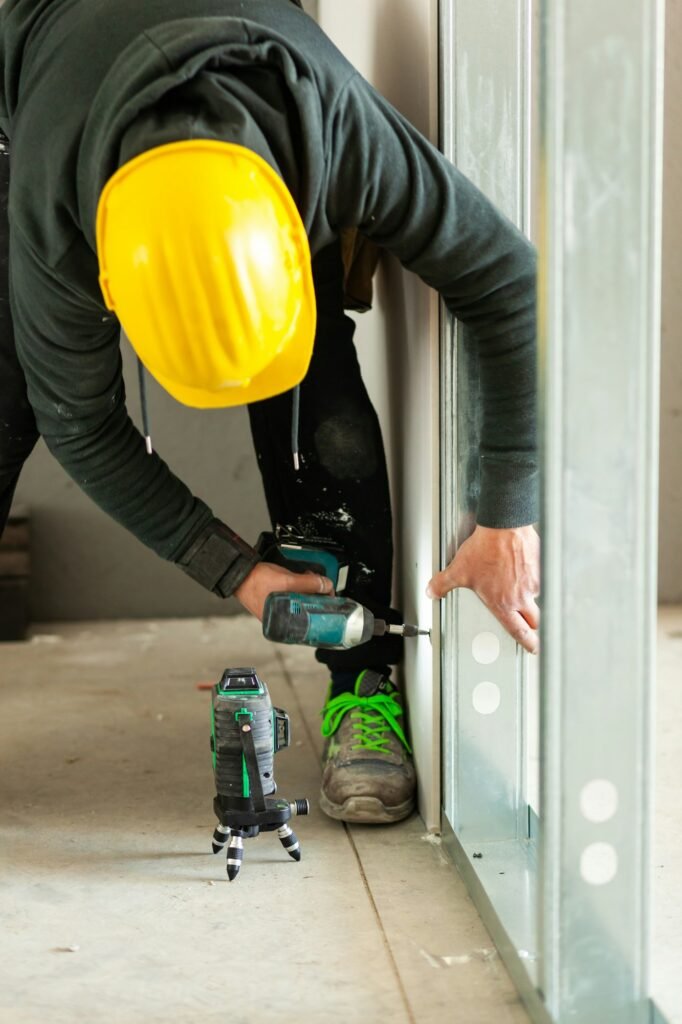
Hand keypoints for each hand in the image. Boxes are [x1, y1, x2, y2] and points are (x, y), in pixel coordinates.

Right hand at [235, 561, 334, 620]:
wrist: (241, 572)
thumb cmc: (256, 582)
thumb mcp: (287, 581)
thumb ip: (308, 584)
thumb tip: (326, 585)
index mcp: (283, 622)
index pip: (310, 620)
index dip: (323, 608)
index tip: (330, 598)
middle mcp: (282, 618)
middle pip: (308, 608)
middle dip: (318, 595)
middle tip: (323, 585)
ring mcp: (280, 607)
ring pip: (303, 600)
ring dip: (311, 589)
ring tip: (313, 579)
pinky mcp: (279, 598)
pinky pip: (295, 594)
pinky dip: (302, 586)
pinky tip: (304, 578)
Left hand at [427, 524, 539, 653]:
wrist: (505, 527)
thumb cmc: (485, 549)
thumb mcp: (458, 570)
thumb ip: (443, 584)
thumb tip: (431, 592)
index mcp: (503, 603)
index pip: (518, 631)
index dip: (527, 642)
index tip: (532, 648)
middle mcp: (521, 596)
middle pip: (534, 620)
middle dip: (533, 626)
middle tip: (533, 628)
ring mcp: (533, 582)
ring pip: (536, 596)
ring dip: (530, 595)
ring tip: (519, 585)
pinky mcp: (541, 567)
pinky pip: (540, 577)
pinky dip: (533, 576)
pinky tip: (524, 567)